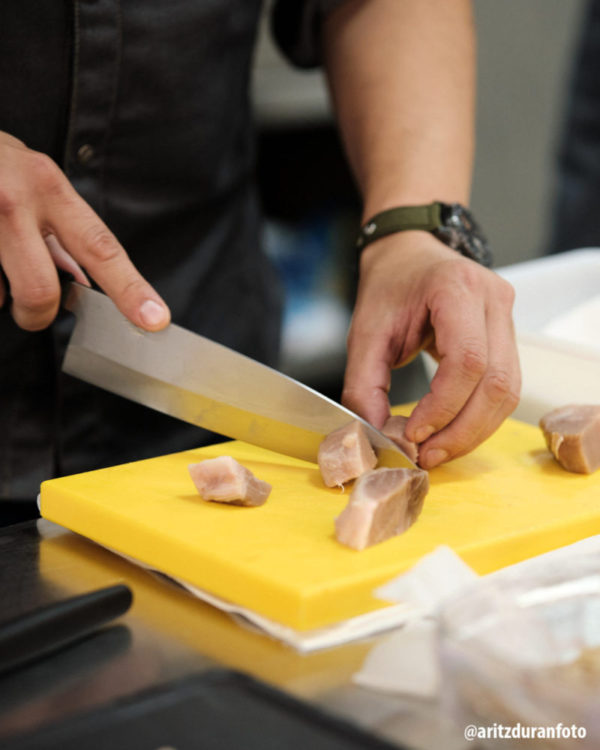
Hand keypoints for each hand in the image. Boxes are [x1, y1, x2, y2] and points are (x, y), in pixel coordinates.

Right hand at [0, 132, 169, 330]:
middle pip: (40, 290)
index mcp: (48, 187)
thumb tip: (83, 280)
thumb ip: (61, 229)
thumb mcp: (33, 180)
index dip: (129, 288)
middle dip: (37, 314)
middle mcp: (13, 200)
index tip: (154, 318)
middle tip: (32, 311)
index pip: (100, 246)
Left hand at [342, 230, 520, 468]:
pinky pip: (504, 387)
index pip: (467, 360)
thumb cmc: (388, 287)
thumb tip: (378, 436)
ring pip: (508, 391)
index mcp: (456, 287)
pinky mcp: (508, 336)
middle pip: (497, 382)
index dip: (443, 406)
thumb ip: (364, 386)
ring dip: (473, 431)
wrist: (408, 255)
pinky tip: (450, 432)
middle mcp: (493, 299)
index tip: (413, 433)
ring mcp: (507, 316)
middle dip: (462, 430)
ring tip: (436, 451)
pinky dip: (479, 418)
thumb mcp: (364, 334)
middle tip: (427, 456)